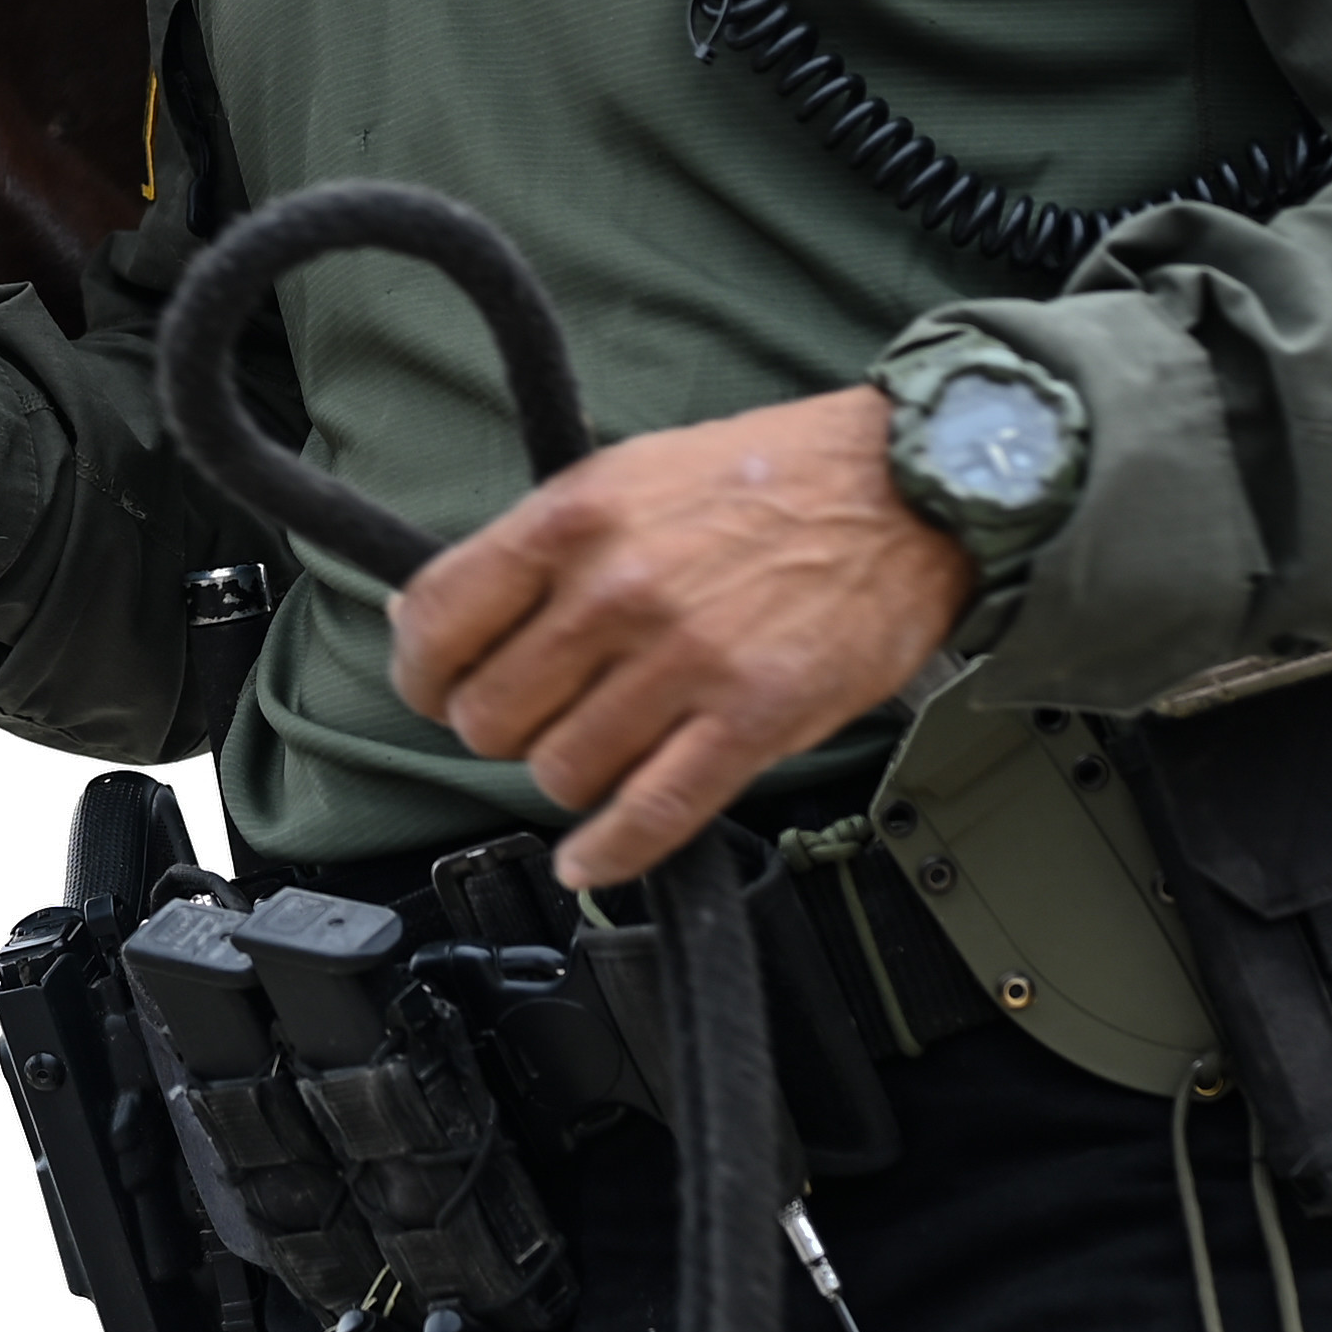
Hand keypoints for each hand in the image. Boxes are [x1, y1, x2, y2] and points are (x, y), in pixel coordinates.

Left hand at [391, 388, 973, 887]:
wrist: (907, 486)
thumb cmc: (768, 475)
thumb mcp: (626, 473)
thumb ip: (534, 546)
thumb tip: (430, 613)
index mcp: (573, 518)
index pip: (439, 623)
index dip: (423, 673)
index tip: (436, 688)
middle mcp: (618, 590)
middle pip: (492, 716)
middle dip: (502, 729)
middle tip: (536, 716)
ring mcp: (687, 660)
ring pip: (562, 773)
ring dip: (570, 778)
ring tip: (602, 748)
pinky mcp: (754, 720)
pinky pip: (651, 815)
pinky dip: (610, 853)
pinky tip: (593, 858)